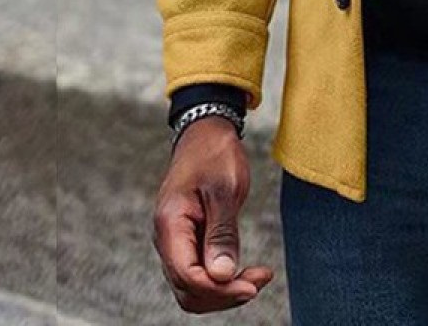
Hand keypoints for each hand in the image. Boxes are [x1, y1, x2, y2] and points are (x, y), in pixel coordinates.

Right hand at [152, 116, 273, 312]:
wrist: (206, 133)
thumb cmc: (214, 154)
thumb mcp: (225, 189)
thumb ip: (222, 233)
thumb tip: (222, 276)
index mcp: (170, 225)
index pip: (188, 276)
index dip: (219, 289)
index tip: (252, 286)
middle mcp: (167, 240)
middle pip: (188, 290)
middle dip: (224, 294)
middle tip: (260, 281)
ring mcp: (176, 242)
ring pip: (194, 286)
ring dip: (224, 289)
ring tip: (258, 278)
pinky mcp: (189, 240)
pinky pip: (200, 272)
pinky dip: (222, 277)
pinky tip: (246, 271)